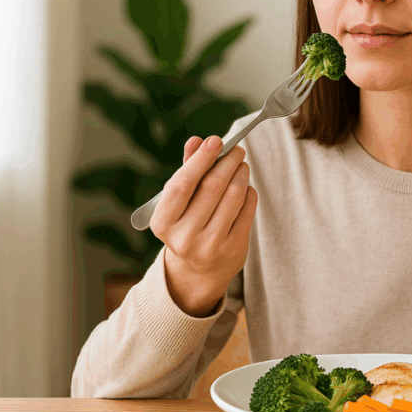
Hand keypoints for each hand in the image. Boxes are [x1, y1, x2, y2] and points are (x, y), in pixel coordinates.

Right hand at [151, 135, 257, 316]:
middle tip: (236, 150)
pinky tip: (245, 187)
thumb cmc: (187, 225)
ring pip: (234, 196)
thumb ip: (187, 171)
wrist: (199, 271)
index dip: (200, 159)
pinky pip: (248, 209)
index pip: (182, 184)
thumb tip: (196, 141)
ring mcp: (210, 245)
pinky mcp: (234, 249)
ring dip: (241, 174)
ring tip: (241, 165)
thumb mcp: (178, 203)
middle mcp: (184, 237)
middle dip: (227, 162)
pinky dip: (249, 192)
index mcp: (163, 223)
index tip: (214, 140)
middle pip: (212, 187)